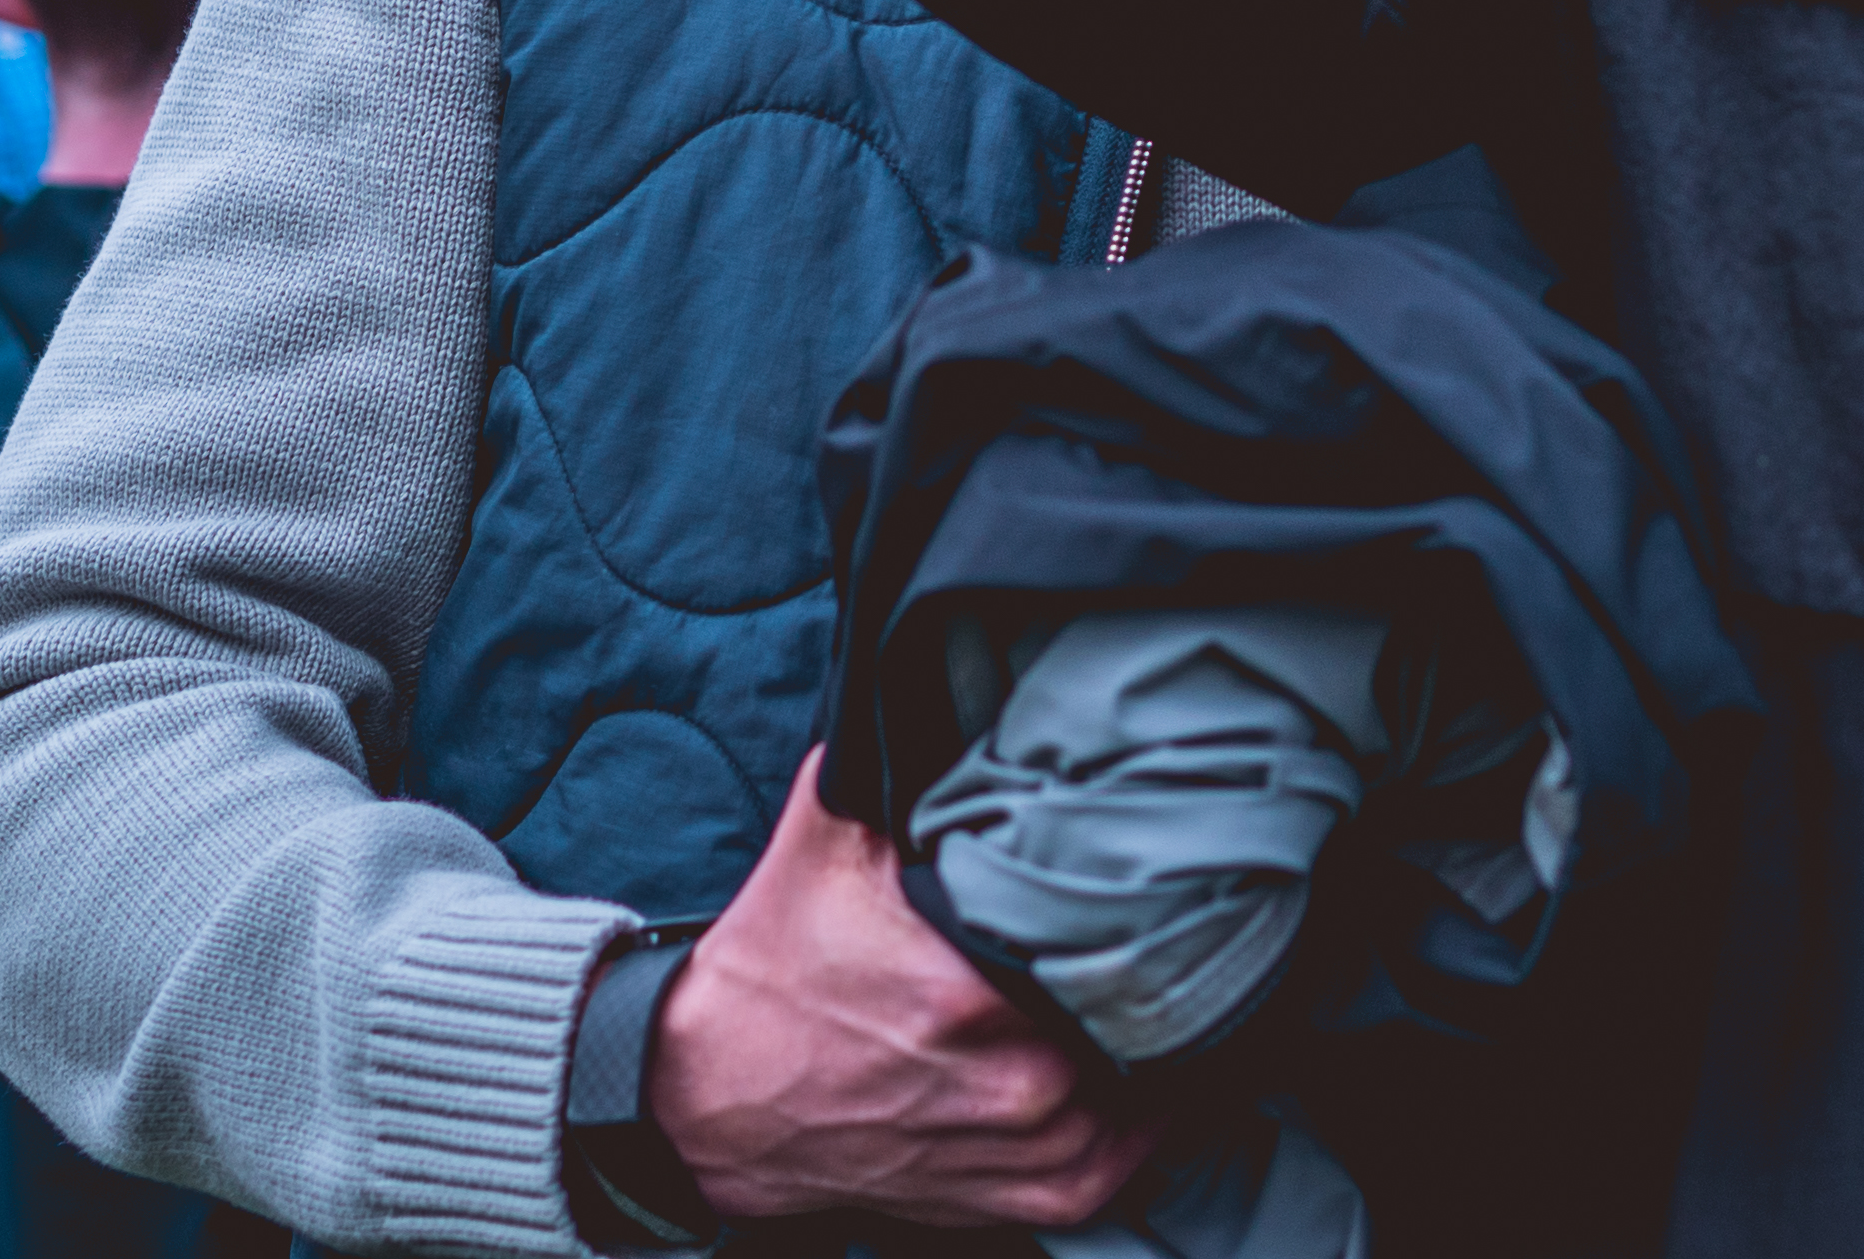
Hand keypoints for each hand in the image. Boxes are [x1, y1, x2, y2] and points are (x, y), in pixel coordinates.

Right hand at [648, 759, 1149, 1231]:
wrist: (708, 1096)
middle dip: (1144, 963)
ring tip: (1140, 988)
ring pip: (1142, 1096)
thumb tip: (953, 665)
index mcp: (972, 994)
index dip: (1146, 903)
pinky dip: (1128, 1127)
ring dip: (1143, 1045)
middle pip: (1139, 1014)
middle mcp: (1009, 1085)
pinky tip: (1123, 1072)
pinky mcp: (1010, 1198)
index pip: (1116, 942)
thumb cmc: (774, 969)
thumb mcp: (829, 834)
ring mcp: (1014, 1150)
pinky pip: (1111, 1170)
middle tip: (1153, 919)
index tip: (1155, 872)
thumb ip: (900, 751)